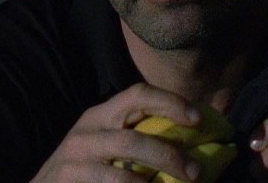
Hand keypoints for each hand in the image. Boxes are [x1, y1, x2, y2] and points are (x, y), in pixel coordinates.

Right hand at [30, 83, 204, 182]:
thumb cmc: (84, 166)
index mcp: (100, 115)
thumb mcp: (105, 143)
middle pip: (133, 139)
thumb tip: (190, 143)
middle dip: (168, 156)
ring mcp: (75, 161)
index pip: (137, 94)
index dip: (170, 102)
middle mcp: (86, 133)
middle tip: (195, 171)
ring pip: (122, 175)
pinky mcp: (69, 182)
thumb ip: (136, 138)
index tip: (198, 119)